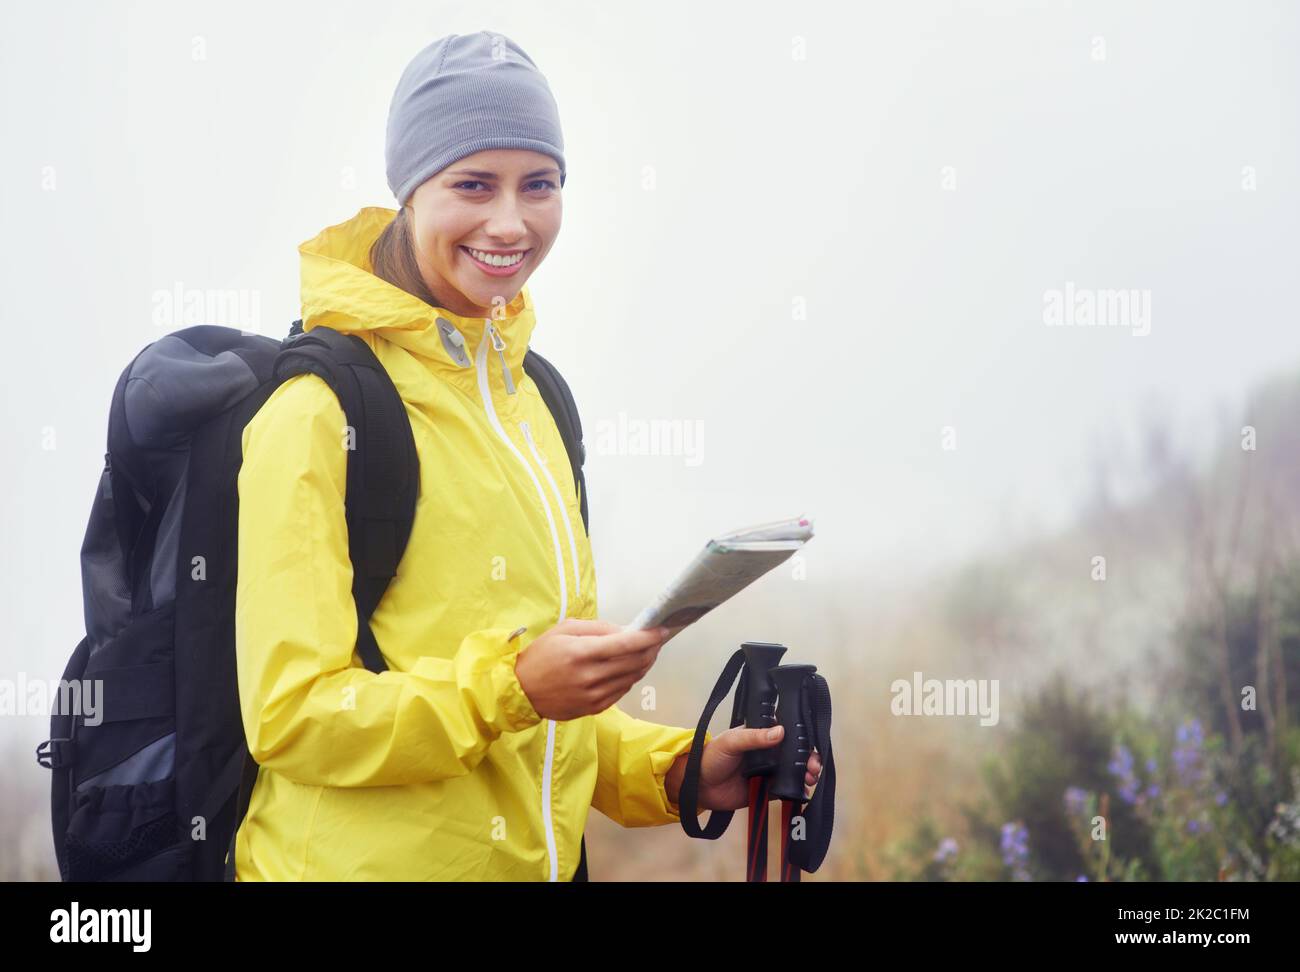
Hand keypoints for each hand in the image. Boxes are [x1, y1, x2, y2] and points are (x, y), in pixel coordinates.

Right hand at [514, 619, 674, 720]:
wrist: (521, 691)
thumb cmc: (541, 655)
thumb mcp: (564, 630)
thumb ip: (597, 628)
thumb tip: (625, 630)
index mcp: (582, 652)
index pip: (626, 644)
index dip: (648, 637)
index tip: (661, 630)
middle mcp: (590, 676)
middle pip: (634, 662)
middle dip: (651, 649)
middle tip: (657, 640)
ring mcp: (593, 695)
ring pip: (632, 678)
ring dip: (644, 664)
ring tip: (647, 653)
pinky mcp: (594, 708)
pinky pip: (622, 691)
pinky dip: (630, 678)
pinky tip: (629, 669)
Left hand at [665, 724, 824, 811]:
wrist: (699, 786)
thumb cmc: (712, 756)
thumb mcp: (732, 742)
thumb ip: (754, 737)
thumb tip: (780, 731)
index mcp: (761, 735)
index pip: (787, 733)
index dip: (802, 738)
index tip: (811, 745)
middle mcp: (769, 752)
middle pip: (795, 754)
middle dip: (809, 758)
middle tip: (813, 766)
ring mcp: (770, 771)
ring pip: (794, 771)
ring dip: (807, 773)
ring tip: (811, 777)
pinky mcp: (767, 790)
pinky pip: (787, 789)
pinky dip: (798, 790)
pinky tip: (804, 790)